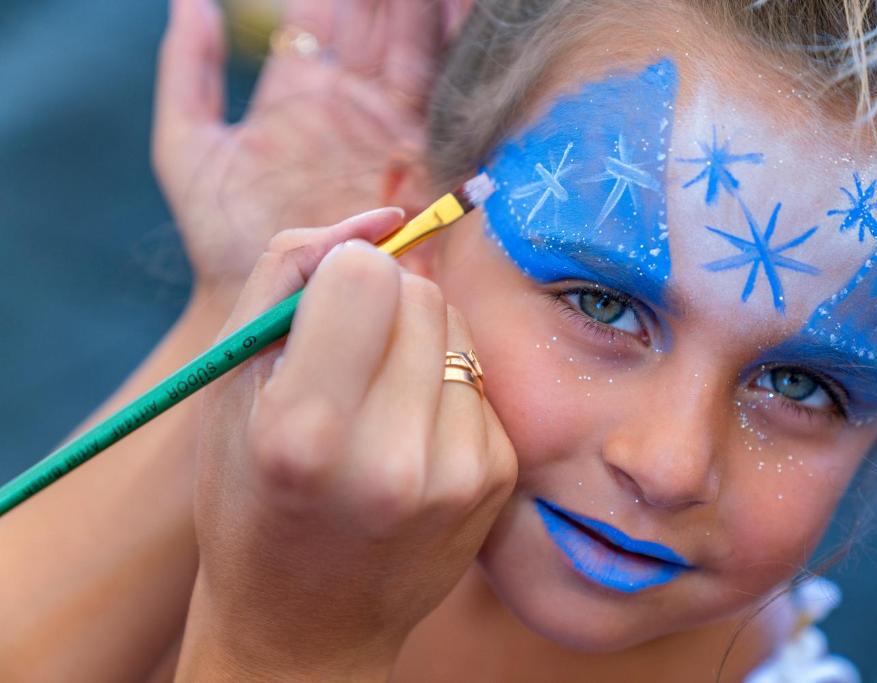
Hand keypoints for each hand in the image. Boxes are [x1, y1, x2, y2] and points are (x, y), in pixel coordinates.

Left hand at [153, 0, 467, 301]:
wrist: (275, 305)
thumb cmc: (223, 238)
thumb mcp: (188, 149)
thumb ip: (188, 73)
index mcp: (301, 89)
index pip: (325, 13)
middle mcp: (351, 101)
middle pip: (378, 21)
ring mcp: (390, 126)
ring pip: (417, 46)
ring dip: (424, 12)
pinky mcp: (423, 157)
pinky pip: (446, 96)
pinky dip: (458, 51)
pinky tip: (465, 13)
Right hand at [175, 209, 516, 679]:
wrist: (308, 623)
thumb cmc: (251, 494)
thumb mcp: (234, 382)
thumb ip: (291, 271)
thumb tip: (385, 216)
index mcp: (306, 436)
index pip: (366, 273)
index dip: (338, 276)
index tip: (320, 312)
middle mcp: (393, 460)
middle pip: (419, 292)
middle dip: (380, 302)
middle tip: (346, 359)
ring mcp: (458, 473)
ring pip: (457, 325)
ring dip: (416, 337)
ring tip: (376, 397)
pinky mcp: (496, 476)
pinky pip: (480, 372)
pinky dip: (444, 381)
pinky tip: (411, 430)